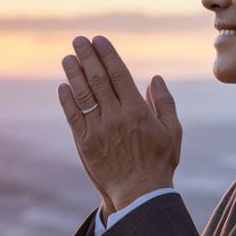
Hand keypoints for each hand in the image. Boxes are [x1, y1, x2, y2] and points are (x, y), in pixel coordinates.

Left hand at [57, 35, 181, 211]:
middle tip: (78, 40)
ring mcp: (98, 130)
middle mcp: (116, 117)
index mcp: (137, 111)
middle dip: (87, 57)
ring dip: (74, 74)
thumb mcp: (172, 132)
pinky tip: (64, 86)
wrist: (139, 194)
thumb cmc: (159, 162)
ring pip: (83, 95)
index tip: (98, 40)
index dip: (107, 55)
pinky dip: (67, 100)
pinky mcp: (84, 143)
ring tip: (68, 58)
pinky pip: (74, 117)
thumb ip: (165, 103)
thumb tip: (156, 79)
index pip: (118, 74)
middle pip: (97, 79)